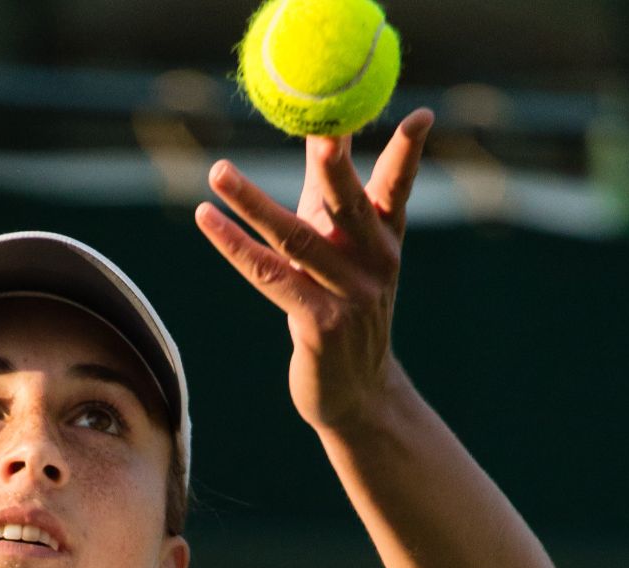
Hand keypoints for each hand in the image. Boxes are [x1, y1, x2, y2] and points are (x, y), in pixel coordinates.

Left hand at [195, 108, 434, 431]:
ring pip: (295, 238)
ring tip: (217, 171)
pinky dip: (234, 245)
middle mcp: (374, 263)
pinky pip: (268, 276)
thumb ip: (328, 193)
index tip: (421, 114)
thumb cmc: (342, 304)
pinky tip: (207, 218)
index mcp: (385, 239)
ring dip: (252, 202)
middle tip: (321, 133)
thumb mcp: (341, 249)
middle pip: (350, 205)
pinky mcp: (318, 324)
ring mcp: (348, 295)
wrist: (355, 391)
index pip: (399, 187)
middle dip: (335, 168)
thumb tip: (320, 130)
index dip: (408, 153)